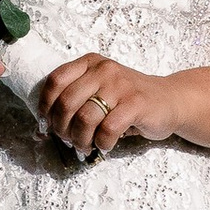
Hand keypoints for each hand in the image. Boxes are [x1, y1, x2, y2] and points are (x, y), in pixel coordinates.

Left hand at [36, 52, 182, 159]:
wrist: (168, 100)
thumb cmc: (127, 100)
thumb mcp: (98, 92)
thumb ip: (73, 104)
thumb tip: (40, 130)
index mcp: (90, 63)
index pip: (55, 81)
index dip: (45, 106)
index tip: (47, 125)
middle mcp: (104, 69)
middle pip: (66, 102)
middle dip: (62, 129)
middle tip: (69, 140)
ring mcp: (120, 85)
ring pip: (85, 118)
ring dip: (81, 140)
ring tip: (86, 146)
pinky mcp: (136, 103)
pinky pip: (108, 128)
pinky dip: (103, 143)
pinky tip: (106, 144)